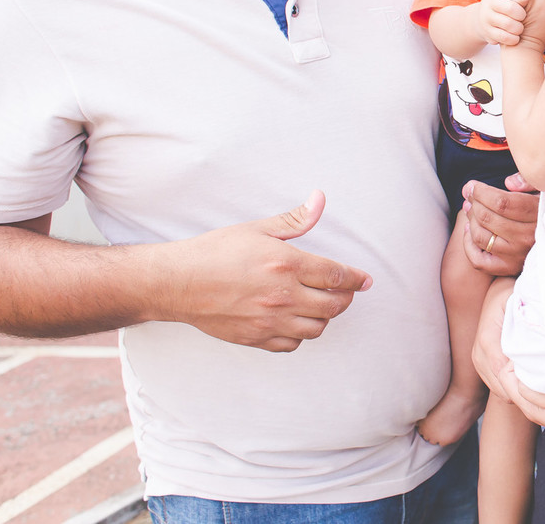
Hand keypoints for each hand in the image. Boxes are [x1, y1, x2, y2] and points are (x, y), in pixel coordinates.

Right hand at [163, 190, 371, 352]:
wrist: (177, 282)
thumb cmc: (215, 251)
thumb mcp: (257, 229)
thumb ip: (294, 219)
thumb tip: (320, 199)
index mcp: (286, 264)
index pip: (337, 276)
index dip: (357, 279)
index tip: (366, 281)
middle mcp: (282, 295)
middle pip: (334, 305)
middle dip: (346, 299)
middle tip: (345, 292)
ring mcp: (269, 320)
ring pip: (317, 328)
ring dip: (325, 317)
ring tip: (320, 305)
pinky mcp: (256, 338)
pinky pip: (292, 344)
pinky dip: (301, 335)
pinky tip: (296, 321)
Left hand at [461, 174, 537, 275]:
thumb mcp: (543, 190)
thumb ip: (528, 181)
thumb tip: (509, 183)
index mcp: (537, 215)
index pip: (502, 203)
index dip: (481, 192)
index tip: (472, 186)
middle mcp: (528, 238)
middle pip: (487, 218)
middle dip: (473, 203)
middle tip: (469, 195)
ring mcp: (517, 255)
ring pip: (481, 237)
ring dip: (470, 220)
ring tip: (469, 208)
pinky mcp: (509, 268)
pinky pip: (479, 260)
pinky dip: (468, 246)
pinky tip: (469, 231)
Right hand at [472, 277, 544, 426]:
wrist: (495, 289)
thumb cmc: (510, 291)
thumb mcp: (518, 299)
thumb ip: (528, 321)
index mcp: (488, 340)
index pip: (507, 378)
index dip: (531, 395)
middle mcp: (481, 357)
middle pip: (508, 393)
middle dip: (536, 408)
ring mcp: (483, 365)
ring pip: (508, 396)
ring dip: (532, 406)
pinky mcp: (489, 370)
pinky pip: (507, 391)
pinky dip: (526, 399)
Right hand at [478, 0, 535, 45]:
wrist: (485, 21)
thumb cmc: (506, 5)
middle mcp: (490, 1)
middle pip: (511, 8)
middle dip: (522, 14)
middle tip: (525, 17)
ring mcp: (487, 17)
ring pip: (508, 24)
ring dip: (519, 28)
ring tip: (521, 28)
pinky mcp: (487, 31)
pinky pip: (504, 37)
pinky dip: (513, 38)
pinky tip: (516, 37)